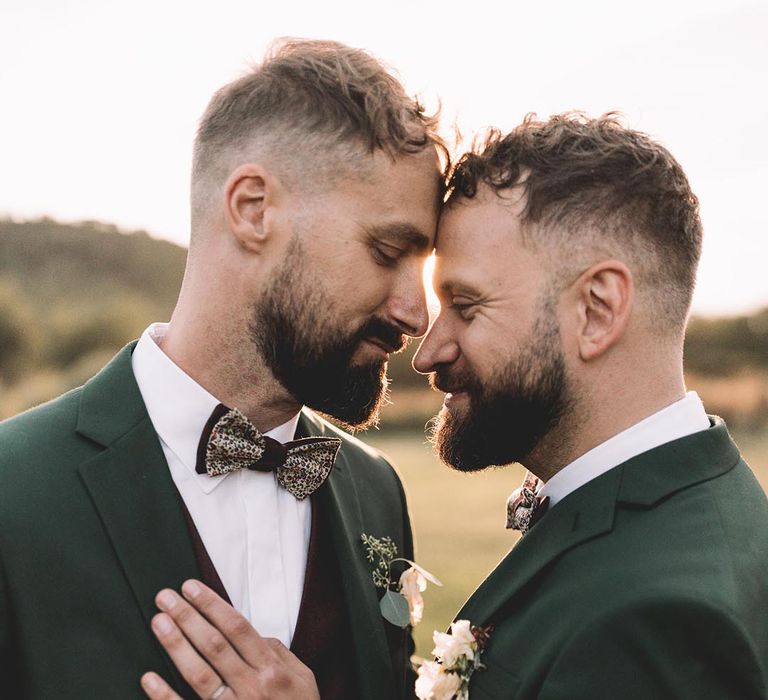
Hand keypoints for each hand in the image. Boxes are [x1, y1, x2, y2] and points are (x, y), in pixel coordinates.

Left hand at [140, 579, 319, 699]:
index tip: (192, 588)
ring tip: (159, 623)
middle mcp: (252, 687)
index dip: (212, 605)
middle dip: (188, 616)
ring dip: (176, 645)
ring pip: (200, 674)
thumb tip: (254, 634)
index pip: (236, 627)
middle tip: (166, 597)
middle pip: (214, 644)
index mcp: (271, 669)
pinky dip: (166, 696)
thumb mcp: (303, 678)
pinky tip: (149, 679)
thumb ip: (279, 652)